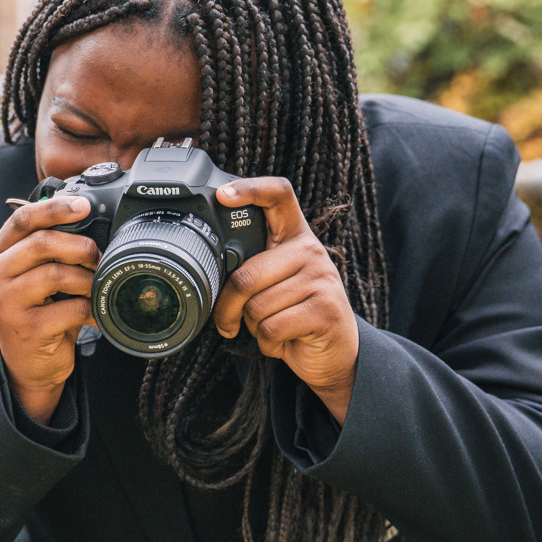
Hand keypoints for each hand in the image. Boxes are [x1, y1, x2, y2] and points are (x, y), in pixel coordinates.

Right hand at [0, 192, 100, 422]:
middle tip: (98, 258)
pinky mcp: (26, 328)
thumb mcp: (37, 275)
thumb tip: (89, 219)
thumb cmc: (40, 312)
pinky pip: (69, 309)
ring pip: (56, 274)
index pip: (22, 219)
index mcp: (0, 253)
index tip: (84, 206)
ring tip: (96, 288)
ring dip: (87, 280)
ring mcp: (7, 302)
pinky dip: (90, 309)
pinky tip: (96, 314)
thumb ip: (50, 248)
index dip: (55, 208)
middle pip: (42, 243)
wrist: (28, 363)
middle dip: (80, 247)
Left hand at [210, 176, 360, 422]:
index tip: (222, 195)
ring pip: (256, 306)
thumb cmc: (293, 314)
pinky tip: (282, 341)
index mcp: (295, 237)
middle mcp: (311, 251)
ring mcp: (322, 279)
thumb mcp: (274, 283)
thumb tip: (207, 269)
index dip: (250, 188)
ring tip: (270, 327)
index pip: (279, 196)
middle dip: (227, 308)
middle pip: (246, 274)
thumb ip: (251, 267)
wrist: (335, 353)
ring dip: (252, 327)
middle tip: (228, 322)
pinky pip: (271, 327)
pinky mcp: (325, 310)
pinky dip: (267, 342)